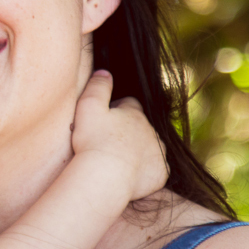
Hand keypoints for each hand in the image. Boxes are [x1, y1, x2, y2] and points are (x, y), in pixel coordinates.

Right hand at [71, 70, 167, 201]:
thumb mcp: (88, 107)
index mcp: (134, 113)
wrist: (106, 177)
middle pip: (141, 126)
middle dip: (129, 130)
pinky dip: (145, 170)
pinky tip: (130, 175)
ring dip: (138, 150)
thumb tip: (105, 72)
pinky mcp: (161, 173)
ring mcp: (158, 152)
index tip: (105, 120)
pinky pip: (156, 169)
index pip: (129, 104)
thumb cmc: (93, 141)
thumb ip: (97, 86)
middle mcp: (151, 130)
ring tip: (120, 160)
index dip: (117, 110)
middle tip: (109, 142)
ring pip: (151, 146)